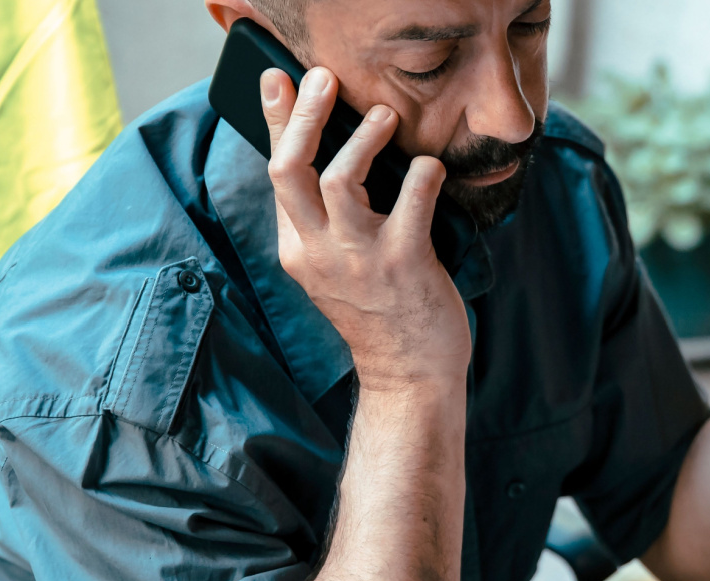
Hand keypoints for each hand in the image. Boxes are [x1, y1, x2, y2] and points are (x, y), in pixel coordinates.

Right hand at [261, 67, 469, 390]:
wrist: (408, 374)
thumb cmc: (378, 308)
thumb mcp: (334, 262)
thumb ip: (325, 216)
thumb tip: (328, 150)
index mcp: (296, 247)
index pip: (277, 173)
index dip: (278, 120)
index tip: (279, 77)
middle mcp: (317, 252)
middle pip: (290, 169)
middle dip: (304, 116)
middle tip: (325, 77)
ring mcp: (358, 259)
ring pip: (340, 181)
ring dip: (364, 140)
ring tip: (386, 115)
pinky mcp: (403, 264)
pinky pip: (412, 205)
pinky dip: (424, 176)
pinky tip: (432, 166)